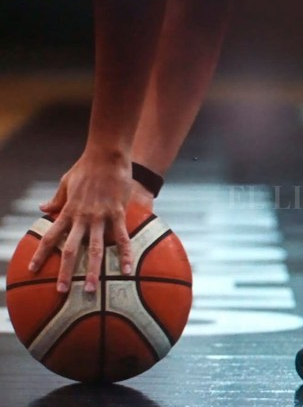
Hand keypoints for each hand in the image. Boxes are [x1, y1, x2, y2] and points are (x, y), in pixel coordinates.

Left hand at [29, 149, 133, 293]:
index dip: (40, 254)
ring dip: (92, 271)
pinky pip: (122, 238)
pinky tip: (126, 269)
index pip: (50, 236)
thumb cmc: (87, 167)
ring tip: (90, 290)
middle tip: (60, 291)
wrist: (107, 156)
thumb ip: (56, 198)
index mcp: (68, 211)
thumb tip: (42, 208)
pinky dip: (124, 254)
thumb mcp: (66, 182)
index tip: (32, 269)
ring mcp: (100, 217)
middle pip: (71, 249)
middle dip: (65, 271)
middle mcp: (82, 217)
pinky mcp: (117, 214)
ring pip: (95, 249)